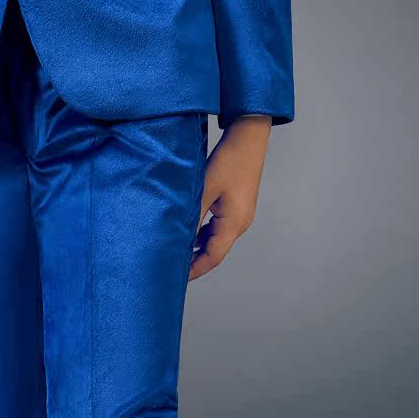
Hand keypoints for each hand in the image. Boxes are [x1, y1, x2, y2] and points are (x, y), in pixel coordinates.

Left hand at [188, 115, 271, 280]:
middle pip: (215, 251)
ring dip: (197, 246)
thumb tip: (176, 239)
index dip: (194, 270)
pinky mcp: (237, 206)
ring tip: (174, 250)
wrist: (248, 138)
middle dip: (193, 261)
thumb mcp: (204, 189)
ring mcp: (240, 215)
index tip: (176, 279)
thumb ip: (191, 216)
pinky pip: (218, 227)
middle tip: (170, 265)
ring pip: (216, 239)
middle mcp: (240, 223)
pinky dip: (202, 233)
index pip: (212, 257)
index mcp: (234, 223)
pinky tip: (187, 230)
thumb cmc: (229, 160)